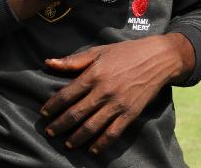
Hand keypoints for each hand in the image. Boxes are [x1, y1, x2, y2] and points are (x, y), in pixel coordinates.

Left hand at [40, 34, 193, 154]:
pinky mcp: (130, 113)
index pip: (66, 95)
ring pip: (92, 127)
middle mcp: (104, 91)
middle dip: (60, 125)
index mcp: (94, 74)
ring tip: (67, 144)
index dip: (53, 106)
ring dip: (77, 138)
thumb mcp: (98, 51)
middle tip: (50, 132)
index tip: (43, 114)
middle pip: (76, 113)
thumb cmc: (126, 52)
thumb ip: (73, 61)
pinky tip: (92, 149)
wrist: (157, 58)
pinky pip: (113, 133)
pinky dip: (101, 143)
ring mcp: (118, 104)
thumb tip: (49, 63)